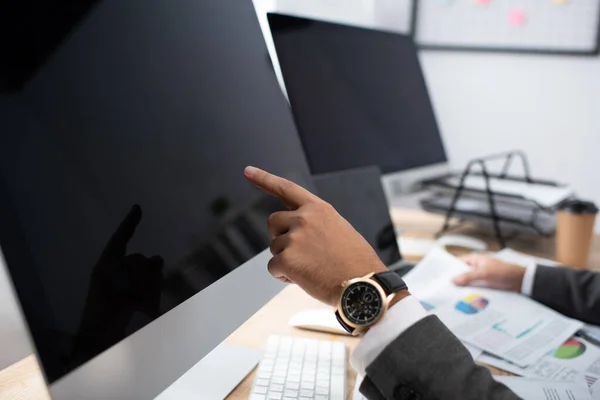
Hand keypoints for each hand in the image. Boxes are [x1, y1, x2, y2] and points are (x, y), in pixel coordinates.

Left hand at [244, 166, 387, 306]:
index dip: (265, 179)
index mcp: (319, 209)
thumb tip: (293, 233)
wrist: (363, 286)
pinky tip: (305, 278)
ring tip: (313, 268)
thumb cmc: (355, 263)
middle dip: (281, 237)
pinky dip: (284, 276)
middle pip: (273, 222)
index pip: (287, 188)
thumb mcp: (339, 230)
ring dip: (287, 260)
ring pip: (274, 248)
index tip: (248, 171)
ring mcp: (294, 238)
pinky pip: (273, 267)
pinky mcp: (287, 259)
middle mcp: (304, 219)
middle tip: (302, 253)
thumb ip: (315, 224)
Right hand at [452, 253, 525, 291]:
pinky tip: (465, 297)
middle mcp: (477, 266)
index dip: (450, 268)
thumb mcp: (483, 274)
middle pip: (462, 273)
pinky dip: (471, 291)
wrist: (521, 281)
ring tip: (453, 294)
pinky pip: (475, 287)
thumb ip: (467, 277)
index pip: (458, 262)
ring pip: (468, 281)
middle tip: (445, 287)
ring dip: (464, 287)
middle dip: (456, 279)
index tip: (441, 276)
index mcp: (475, 259)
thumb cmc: (503, 272)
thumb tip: (453, 280)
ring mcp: (481, 275)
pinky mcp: (486, 283)